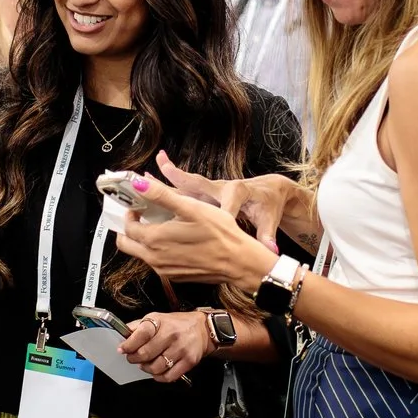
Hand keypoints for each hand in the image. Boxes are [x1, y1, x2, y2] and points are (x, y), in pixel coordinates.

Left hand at [113, 177, 274, 287]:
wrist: (239, 262)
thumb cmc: (219, 233)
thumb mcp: (191, 207)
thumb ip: (161, 195)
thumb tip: (138, 184)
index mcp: (155, 240)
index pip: (127, 227)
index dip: (130, 213)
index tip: (139, 205)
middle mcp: (155, 259)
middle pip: (127, 244)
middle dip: (129, 229)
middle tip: (142, 217)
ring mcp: (164, 270)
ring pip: (142, 254)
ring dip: (145, 239)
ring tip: (162, 225)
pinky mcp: (175, 276)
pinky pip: (157, 263)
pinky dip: (159, 250)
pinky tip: (176, 240)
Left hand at [119, 311, 211, 382]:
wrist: (202, 329)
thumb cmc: (176, 325)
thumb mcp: (157, 318)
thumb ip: (139, 326)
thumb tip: (123, 334)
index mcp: (161, 322)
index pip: (141, 334)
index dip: (128, 345)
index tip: (123, 350)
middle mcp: (171, 334)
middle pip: (146, 354)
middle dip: (135, 359)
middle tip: (133, 358)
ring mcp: (181, 349)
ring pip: (156, 367)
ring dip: (147, 369)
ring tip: (146, 364)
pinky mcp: (189, 361)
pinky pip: (168, 376)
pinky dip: (159, 377)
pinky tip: (158, 371)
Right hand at [151, 150, 306, 250]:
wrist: (269, 192)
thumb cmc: (268, 203)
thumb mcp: (268, 219)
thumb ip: (266, 235)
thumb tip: (271, 250)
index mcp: (237, 191)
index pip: (226, 201)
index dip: (220, 210)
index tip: (210, 214)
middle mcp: (220, 187)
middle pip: (196, 183)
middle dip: (179, 177)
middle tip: (161, 168)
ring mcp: (210, 189)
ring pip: (186, 185)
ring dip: (167, 180)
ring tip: (146, 175)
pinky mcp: (205, 194)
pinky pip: (184, 191)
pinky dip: (168, 189)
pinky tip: (151, 188)